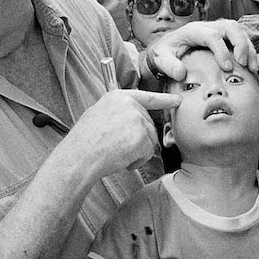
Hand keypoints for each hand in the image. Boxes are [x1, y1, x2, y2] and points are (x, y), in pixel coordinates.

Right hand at [60, 89, 179, 178]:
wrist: (80, 156)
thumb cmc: (85, 141)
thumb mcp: (99, 114)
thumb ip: (118, 112)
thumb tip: (131, 120)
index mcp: (119, 97)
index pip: (147, 97)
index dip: (165, 99)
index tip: (177, 100)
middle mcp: (131, 105)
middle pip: (148, 125)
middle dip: (138, 140)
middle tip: (116, 146)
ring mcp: (138, 120)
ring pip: (149, 141)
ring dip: (136, 152)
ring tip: (116, 151)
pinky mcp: (143, 137)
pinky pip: (147, 153)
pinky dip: (136, 161)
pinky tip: (120, 159)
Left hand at [147, 19, 256, 81]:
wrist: (167, 48)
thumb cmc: (165, 52)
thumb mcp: (160, 58)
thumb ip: (169, 66)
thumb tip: (181, 74)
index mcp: (194, 30)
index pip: (212, 36)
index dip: (221, 51)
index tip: (227, 67)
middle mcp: (209, 27)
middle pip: (232, 27)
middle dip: (241, 44)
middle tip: (244, 64)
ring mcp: (219, 32)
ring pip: (240, 33)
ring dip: (249, 49)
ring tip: (253, 69)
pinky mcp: (226, 40)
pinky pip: (242, 41)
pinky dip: (250, 53)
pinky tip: (254, 69)